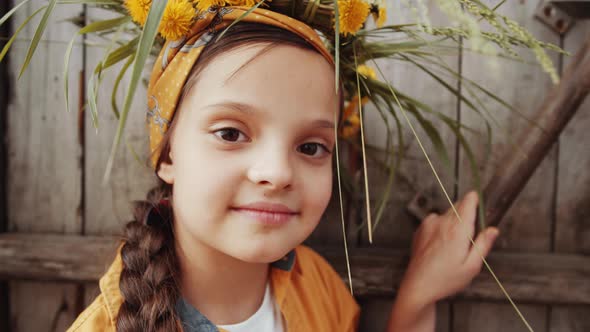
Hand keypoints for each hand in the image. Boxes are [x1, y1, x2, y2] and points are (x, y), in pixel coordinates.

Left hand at [401, 190, 498, 305]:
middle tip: (468, 237)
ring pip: (446, 214)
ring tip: (453, 245)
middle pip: (458, 206)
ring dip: (453, 222)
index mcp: (457, 229)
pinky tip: (441, 246)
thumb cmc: (445, 279)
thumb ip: (483, 244)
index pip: (468, 201)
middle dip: (466, 215)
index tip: (479, 203)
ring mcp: (428, 224)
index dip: (475, 200)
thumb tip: (493, 229)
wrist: (418, 285)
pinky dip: (441, 227)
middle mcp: (441, 222)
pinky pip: (435, 221)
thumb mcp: (472, 266)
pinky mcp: (420, 229)